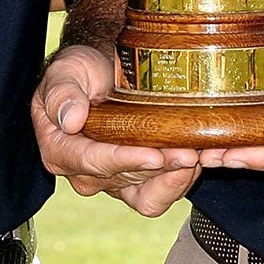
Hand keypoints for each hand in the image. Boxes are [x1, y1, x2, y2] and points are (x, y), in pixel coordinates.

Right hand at [33, 44, 200, 216]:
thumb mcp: (65, 71)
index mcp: (61, 151)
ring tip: (200, 154)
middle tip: (189, 151)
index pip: (92, 161)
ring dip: (177, 176)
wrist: (104, 69)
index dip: (124, 160)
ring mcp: (115, 180)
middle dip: (160, 166)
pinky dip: (184, 180)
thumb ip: (62, 92)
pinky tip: (202, 159)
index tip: (152, 155)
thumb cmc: (81, 71)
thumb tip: (69, 120)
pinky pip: (162, 194)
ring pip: (149, 193)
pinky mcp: (140, 183)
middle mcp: (87, 172)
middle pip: (127, 178)